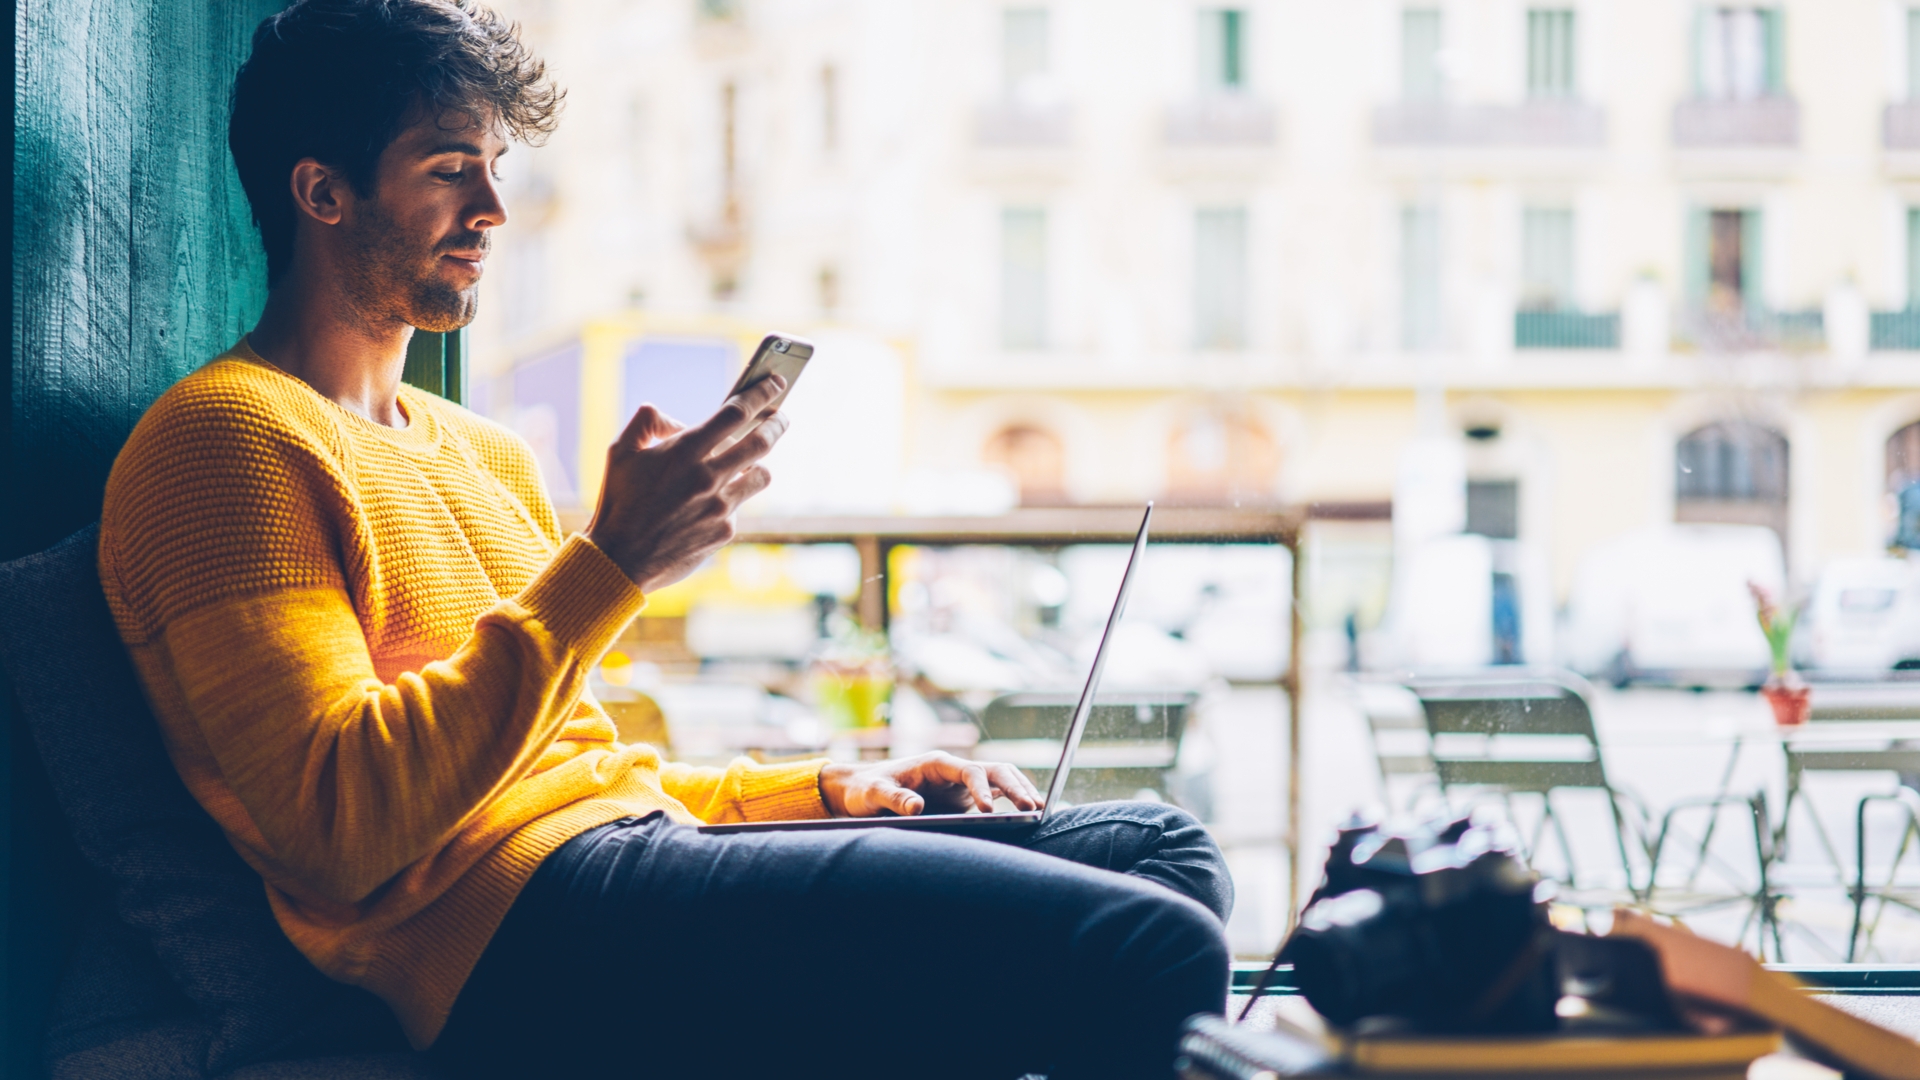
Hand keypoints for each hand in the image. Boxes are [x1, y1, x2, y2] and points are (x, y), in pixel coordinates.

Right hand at [585, 376, 788, 592]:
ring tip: (751, 460)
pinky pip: (740, 506)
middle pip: (761, 441)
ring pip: (761, 475)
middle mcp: (708, 476)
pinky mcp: (725, 531)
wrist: (620, 559)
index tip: (775, 382)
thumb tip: (677, 421)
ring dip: (759, 463)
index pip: (736, 412)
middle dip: (777, 424)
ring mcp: (720, 505)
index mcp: (685, 450)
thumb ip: (648, 422)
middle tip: (781, 417)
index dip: (761, 394)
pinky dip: (732, 498)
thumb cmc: (619, 501)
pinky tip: (716, 501)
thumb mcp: (620, 451)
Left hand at [817, 752, 1043, 816]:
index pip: (968, 770)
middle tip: (1033, 807)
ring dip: (1020, 790)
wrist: (862, 789)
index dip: (980, 787)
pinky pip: (995, 795)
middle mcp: (953, 770)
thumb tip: (915, 808)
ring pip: (1000, 779)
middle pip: (994, 770)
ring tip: (1040, 810)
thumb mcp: (871, 793)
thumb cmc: (865, 788)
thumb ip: (891, 799)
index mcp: (935, 763)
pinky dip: (1013, 802)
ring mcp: (961, 784)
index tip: (987, 809)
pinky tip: (1028, 817)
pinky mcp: (963, 799)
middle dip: (1015, 786)